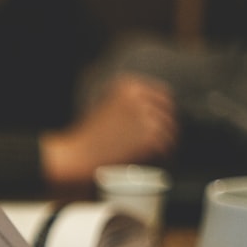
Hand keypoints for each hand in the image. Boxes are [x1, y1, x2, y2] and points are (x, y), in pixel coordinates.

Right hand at [40, 74, 177, 186]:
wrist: (76, 156)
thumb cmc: (86, 139)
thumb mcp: (105, 108)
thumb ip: (127, 105)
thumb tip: (150, 113)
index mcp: (128, 86)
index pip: (162, 94)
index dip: (165, 111)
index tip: (165, 123)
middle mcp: (139, 97)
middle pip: (169, 112)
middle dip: (170, 127)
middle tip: (167, 140)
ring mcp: (146, 116)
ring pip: (171, 129)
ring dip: (170, 142)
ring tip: (165, 153)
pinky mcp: (150, 136)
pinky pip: (167, 145)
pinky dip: (167, 154)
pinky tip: (163, 160)